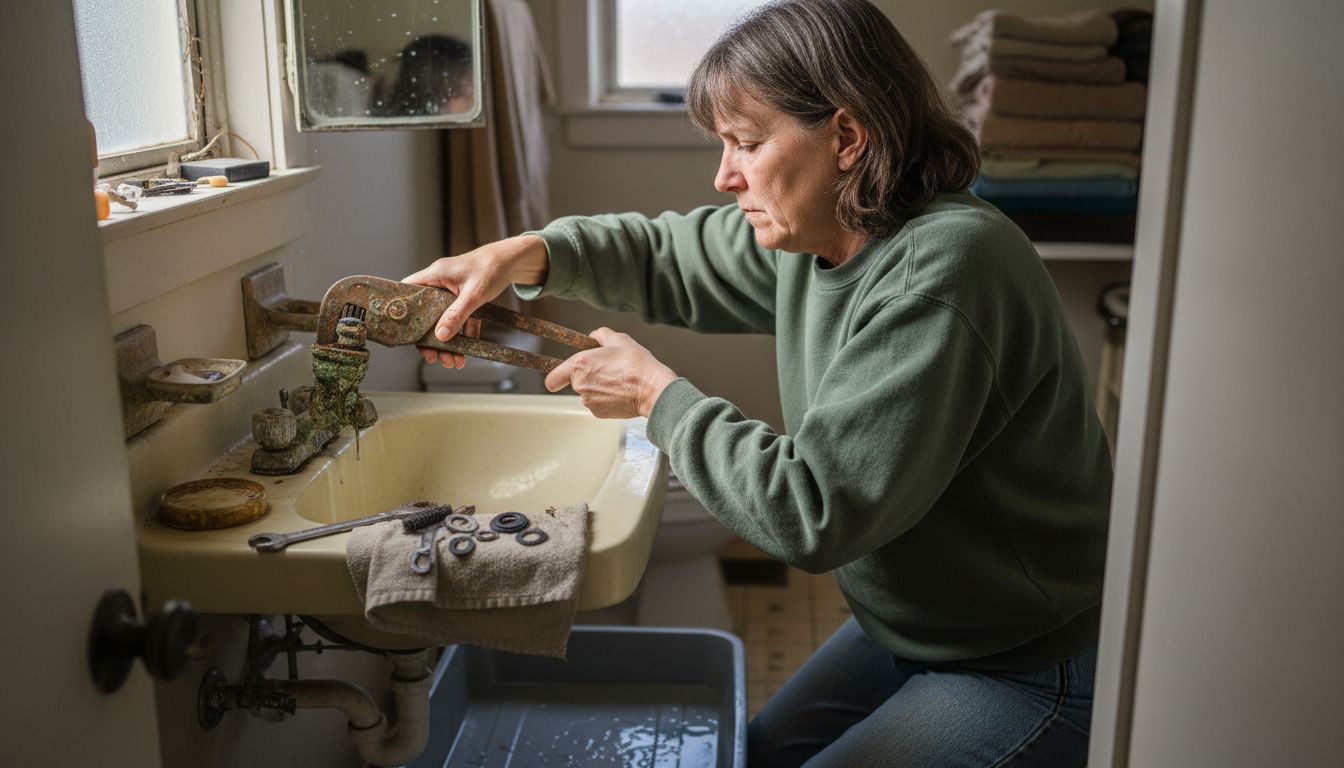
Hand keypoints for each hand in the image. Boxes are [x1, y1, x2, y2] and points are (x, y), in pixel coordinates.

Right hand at [403, 235, 547, 368]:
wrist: (513, 260)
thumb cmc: (492, 268)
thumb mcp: (474, 294)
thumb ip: (457, 314)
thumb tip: (441, 335)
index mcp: (435, 275)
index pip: (408, 291)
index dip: (404, 311)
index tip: (407, 334)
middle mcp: (440, 282)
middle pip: (425, 313)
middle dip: (429, 338)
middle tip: (434, 358)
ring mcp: (451, 290)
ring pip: (442, 319)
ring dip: (446, 340)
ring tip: (452, 362)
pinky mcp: (464, 297)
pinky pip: (459, 318)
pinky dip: (463, 333)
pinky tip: (466, 351)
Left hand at [545, 328, 677, 418]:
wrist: (652, 389)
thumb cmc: (637, 364)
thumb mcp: (619, 339)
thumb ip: (600, 335)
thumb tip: (594, 337)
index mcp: (580, 365)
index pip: (553, 377)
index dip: (555, 377)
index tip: (558, 378)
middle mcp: (580, 385)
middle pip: (575, 382)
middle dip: (588, 376)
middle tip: (608, 370)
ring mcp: (589, 401)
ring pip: (588, 393)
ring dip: (598, 388)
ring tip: (618, 381)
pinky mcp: (599, 413)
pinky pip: (597, 404)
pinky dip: (606, 399)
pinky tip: (621, 392)